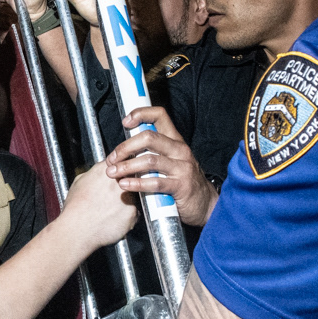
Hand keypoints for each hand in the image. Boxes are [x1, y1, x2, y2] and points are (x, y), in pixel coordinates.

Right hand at [61, 160, 138, 250]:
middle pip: (133, 176)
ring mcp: (129, 196)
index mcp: (106, 170)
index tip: (120, 173)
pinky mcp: (133, 212)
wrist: (77, 229)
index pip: (123, 161)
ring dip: (128, 200)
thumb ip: (94, 173)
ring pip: (135, 195)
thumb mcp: (79, 181)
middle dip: (127, 183)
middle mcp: (120, 180)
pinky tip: (113, 218)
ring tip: (111, 208)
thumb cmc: (75, 207)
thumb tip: (100, 173)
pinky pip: (134, 212)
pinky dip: (126, 216)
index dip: (122, 168)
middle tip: (115, 194)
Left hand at [105, 107, 217, 226]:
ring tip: (113, 172)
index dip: (141, 114)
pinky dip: (136, 183)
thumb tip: (124, 148)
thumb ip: (152, 152)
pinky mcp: (181, 186)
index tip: (125, 122)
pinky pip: (155, 182)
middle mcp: (179, 150)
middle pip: (148, 137)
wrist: (205, 203)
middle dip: (125, 147)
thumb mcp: (170, 160)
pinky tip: (125, 185)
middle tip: (112, 158)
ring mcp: (182, 167)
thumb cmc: (182, 181)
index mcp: (175, 140)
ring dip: (126, 166)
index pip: (160, 116)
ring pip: (149, 160)